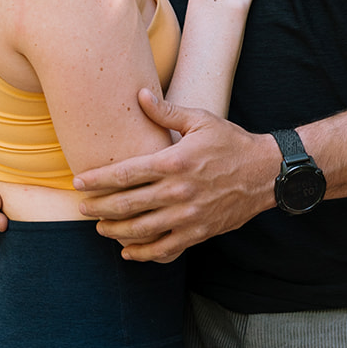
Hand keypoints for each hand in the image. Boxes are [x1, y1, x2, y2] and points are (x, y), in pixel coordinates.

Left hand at [74, 91, 280, 261]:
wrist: (266, 173)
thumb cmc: (232, 143)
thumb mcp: (201, 121)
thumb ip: (166, 112)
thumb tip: (140, 94)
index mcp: (175, 161)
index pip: (125, 174)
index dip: (98, 180)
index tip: (80, 182)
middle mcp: (178, 191)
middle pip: (126, 205)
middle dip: (98, 208)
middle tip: (82, 208)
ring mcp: (188, 216)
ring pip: (141, 230)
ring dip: (115, 231)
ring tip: (101, 227)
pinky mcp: (199, 233)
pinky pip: (165, 248)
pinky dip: (143, 253)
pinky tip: (129, 250)